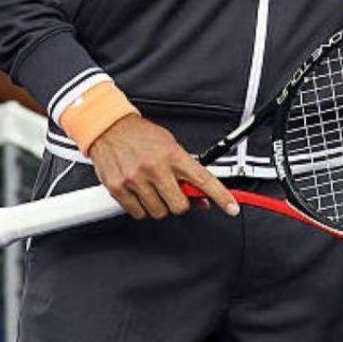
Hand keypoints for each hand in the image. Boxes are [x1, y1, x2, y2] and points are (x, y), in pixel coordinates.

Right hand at [88, 114, 238, 220]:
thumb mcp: (170, 145)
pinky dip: (142, 208)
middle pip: (179, 205)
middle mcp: (155, 168)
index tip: (232, 207)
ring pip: (158, 212)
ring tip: (154, 188)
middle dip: (181, 203)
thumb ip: (186, 170)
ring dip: (160, 205)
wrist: (109, 128)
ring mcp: (136, 180)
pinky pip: (138, 213)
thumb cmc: (141, 135)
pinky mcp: (119, 189)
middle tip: (175, 193)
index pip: (203, 179)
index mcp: (173, 154)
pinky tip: (140, 193)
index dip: (221, 196)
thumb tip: (201, 196)